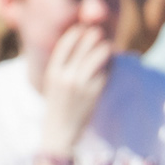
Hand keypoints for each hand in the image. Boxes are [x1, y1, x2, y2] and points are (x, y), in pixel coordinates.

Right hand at [37, 19, 113, 151]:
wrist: (59, 135)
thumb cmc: (57, 109)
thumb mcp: (52, 86)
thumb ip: (61, 67)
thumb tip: (76, 49)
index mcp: (53, 72)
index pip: (66, 44)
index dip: (76, 33)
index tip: (83, 29)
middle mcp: (65, 77)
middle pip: (84, 46)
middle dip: (93, 36)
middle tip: (100, 34)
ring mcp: (80, 85)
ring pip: (97, 57)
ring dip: (105, 49)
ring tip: (108, 47)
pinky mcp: (93, 94)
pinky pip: (105, 73)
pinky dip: (110, 65)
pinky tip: (111, 63)